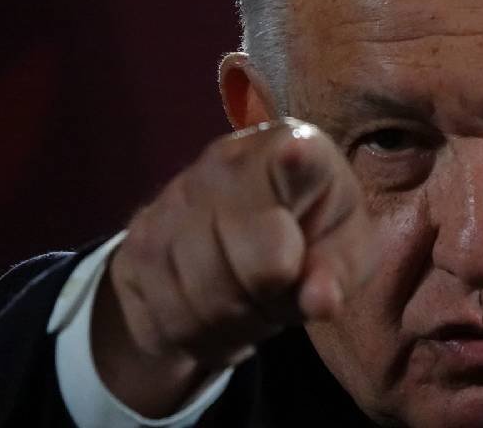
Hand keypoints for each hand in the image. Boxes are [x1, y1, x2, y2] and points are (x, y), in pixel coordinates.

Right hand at [91, 119, 377, 414]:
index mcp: (292, 147)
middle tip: (283, 289)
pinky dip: (196, 333)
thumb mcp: (346, 247)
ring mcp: (172, 198)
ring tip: (251, 300)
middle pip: (257, 267)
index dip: (293, 162)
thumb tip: (320, 301)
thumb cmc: (311, 235)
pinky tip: (213, 310)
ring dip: (234, 322)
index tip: (296, 154)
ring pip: (204, 301)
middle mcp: (225, 162)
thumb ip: (337, 271)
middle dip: (275, 299)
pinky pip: (166, 318)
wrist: (241, 240)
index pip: (293, 157)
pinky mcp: (135, 239)